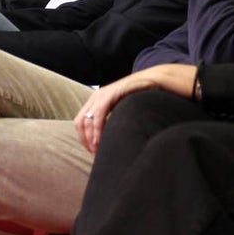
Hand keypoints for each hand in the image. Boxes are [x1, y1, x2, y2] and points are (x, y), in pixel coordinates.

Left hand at [75, 64, 196, 153]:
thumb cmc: (142, 97)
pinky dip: (97, 129)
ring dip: (89, 137)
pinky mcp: (110, 94)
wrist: (153, 80)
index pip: (80, 121)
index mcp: (97, 100)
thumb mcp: (123, 109)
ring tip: (97, 150)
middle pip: (80, 122)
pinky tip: (100, 140)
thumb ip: (114, 119)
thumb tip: (111, 138)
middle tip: (94, 154)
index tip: (91, 151)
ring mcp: (101, 94)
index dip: (83, 138)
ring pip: (86, 120)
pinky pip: (97, 115)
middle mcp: (96, 96)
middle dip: (84, 140)